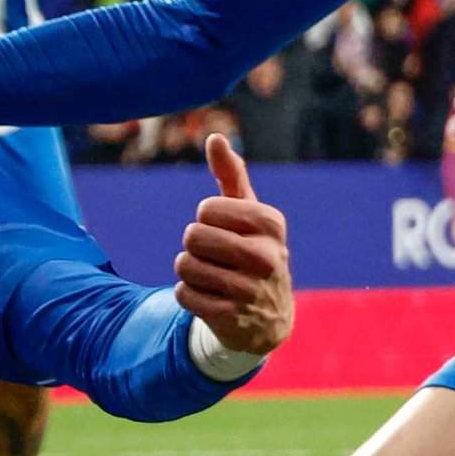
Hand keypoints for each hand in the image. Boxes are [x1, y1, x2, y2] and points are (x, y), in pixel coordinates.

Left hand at [173, 133, 293, 356]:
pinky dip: (188, 295)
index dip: (207, 219)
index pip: (207, 209)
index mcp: (271, 224)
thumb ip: (231, 175)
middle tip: (217, 257)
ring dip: (191, 271)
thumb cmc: (252, 251)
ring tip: (215, 278)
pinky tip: (212, 298)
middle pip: (193, 236)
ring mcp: (250, 290)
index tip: (227, 231)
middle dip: (195, 245)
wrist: (267, 318)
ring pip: (184, 265)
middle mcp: (267, 257)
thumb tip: (214, 138)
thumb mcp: (249, 213)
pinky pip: (183, 294)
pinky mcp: (231, 318)